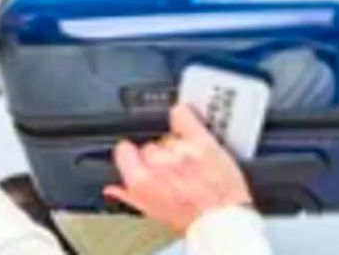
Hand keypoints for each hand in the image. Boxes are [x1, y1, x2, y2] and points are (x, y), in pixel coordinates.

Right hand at [104, 105, 251, 234]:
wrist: (225, 222)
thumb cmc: (193, 222)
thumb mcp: (155, 213)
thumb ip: (129, 196)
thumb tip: (112, 189)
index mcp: (140, 181)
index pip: (123, 151)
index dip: (131, 155)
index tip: (138, 158)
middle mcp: (158, 164)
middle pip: (149, 145)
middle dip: (159, 156)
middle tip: (173, 170)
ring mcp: (179, 150)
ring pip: (168, 136)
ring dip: (177, 146)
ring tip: (189, 161)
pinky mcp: (200, 141)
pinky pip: (183, 116)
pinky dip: (183, 116)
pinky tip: (184, 119)